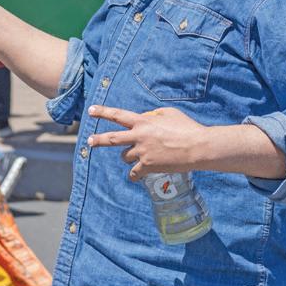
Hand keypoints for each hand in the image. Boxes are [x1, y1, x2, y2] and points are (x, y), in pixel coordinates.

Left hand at [86, 105, 208, 180]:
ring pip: (124, 156)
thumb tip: (144, 118)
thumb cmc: (186, 127)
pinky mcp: (149, 167)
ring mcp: (143, 153)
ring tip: (139, 154)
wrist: (197, 147)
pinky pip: (134, 173)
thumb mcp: (168, 113)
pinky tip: (136, 174)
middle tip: (89, 141)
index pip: (118, 115)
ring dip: (128, 155)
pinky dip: (135, 174)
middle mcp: (139, 137)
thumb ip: (153, 114)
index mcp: (143, 121)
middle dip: (98, 140)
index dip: (103, 112)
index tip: (91, 110)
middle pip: (112, 139)